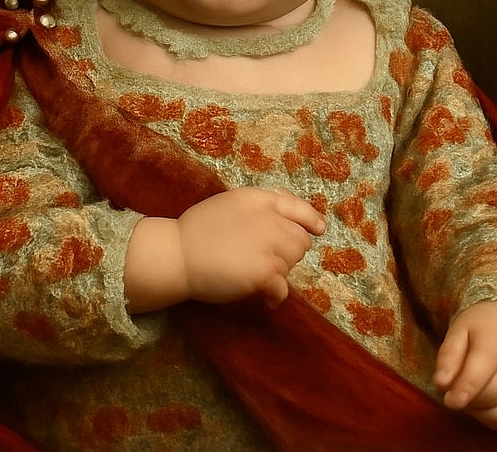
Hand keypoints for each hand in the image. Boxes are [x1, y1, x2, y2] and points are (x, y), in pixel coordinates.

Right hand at [124, 188, 324, 312]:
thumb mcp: (230, 204)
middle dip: (289, 251)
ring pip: (293, 263)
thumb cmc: (197, 230)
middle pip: (300, 239)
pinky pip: (283, 287)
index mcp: (258, 199)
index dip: (311, 219)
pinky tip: (266, 297)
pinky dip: (276, 295)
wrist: (178, 254)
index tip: (318, 229)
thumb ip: (258, 208)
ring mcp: (267, 246)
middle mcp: (268, 219)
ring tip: (259, 274)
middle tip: (268, 260)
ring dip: (280, 271)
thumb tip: (285, 217)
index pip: (296, 206)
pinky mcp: (263, 273)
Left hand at [433, 300, 496, 436]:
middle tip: (462, 398)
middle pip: (495, 397)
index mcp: (494, 344)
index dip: (462, 391)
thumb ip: (448, 356)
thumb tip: (441, 383)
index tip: (450, 400)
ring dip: (489, 419)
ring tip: (477, 405)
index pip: (479, 373)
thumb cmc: (483, 332)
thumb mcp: (459, 331)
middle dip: (473, 405)